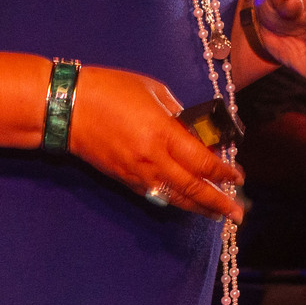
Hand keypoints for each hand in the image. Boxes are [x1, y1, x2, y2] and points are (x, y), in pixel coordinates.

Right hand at [67, 66, 239, 218]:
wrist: (67, 108)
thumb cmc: (109, 90)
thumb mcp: (152, 90)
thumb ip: (175, 113)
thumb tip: (191, 131)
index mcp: (164, 133)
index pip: (203, 162)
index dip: (224, 173)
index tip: (238, 177)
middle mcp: (154, 159)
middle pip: (193, 188)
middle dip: (218, 202)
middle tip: (237, 214)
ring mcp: (137, 173)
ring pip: (175, 198)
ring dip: (199, 208)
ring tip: (217, 215)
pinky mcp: (124, 179)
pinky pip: (155, 195)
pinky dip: (174, 201)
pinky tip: (185, 203)